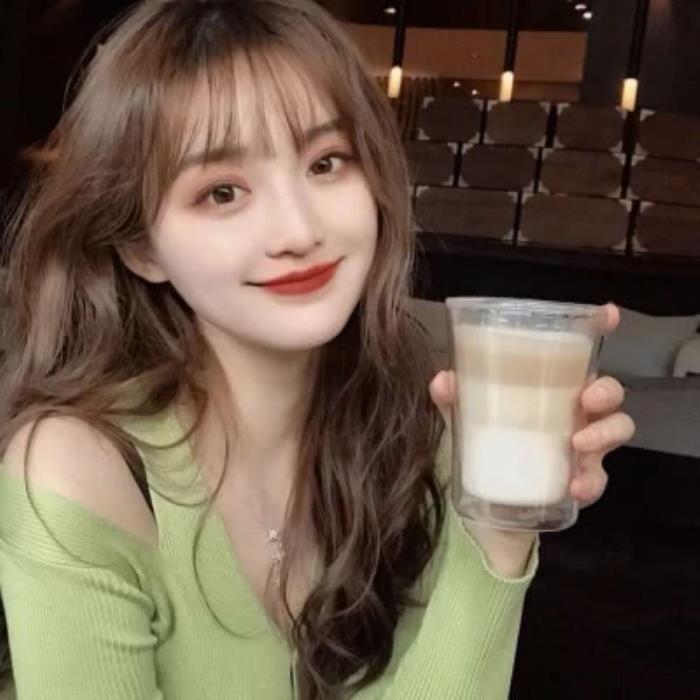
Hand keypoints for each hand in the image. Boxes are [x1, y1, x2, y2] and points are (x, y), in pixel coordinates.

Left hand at [429, 303, 635, 511]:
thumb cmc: (488, 445)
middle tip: (585, 398)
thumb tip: (443, 380)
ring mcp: (584, 446)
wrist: (490, 502)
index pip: (580, 355)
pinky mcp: (582, 479)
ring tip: (577, 444)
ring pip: (617, 429)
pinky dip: (590, 481)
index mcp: (552, 387)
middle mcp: (575, 412)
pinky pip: (599, 479)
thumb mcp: (466, 418)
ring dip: (604, 433)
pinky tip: (573, 485)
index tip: (608, 314)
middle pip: (610, 391)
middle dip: (607, 390)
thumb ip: (454, 399)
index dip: (600, 329)